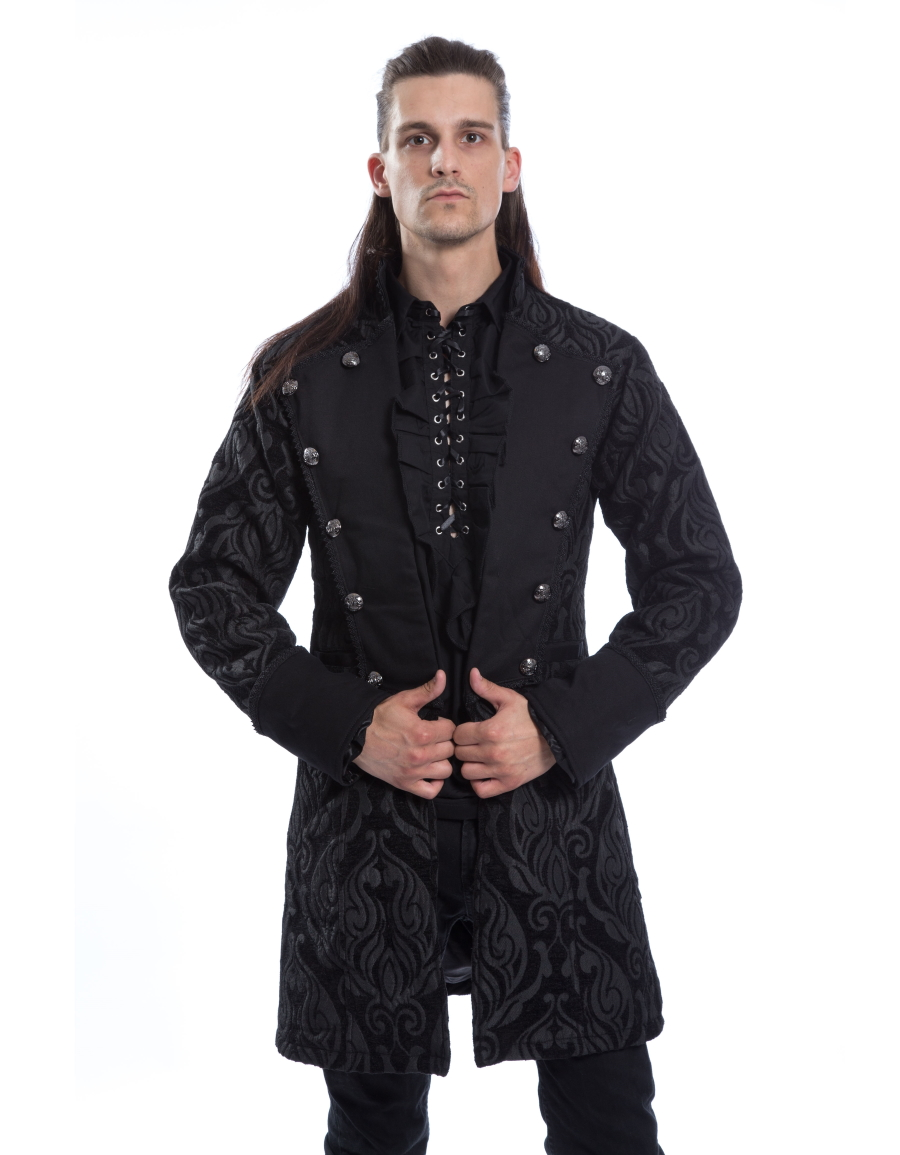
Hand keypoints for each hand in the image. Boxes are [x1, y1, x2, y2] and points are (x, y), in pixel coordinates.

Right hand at [354, 669, 454, 798]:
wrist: (355, 736)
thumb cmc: (379, 717)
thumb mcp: (404, 700)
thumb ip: (427, 690)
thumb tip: (443, 676)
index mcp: (423, 733)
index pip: (451, 730)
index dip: (445, 724)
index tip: (436, 724)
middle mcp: (421, 755)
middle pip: (450, 750)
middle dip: (444, 741)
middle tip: (433, 738)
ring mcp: (413, 772)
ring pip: (446, 770)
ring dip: (441, 761)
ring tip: (432, 753)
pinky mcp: (405, 784)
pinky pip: (431, 791)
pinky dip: (435, 783)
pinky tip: (430, 771)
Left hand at [452, 668, 555, 798]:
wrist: (557, 736)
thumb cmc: (532, 717)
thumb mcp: (510, 699)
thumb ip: (487, 688)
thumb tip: (471, 673)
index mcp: (490, 731)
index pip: (458, 735)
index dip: (461, 731)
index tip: (469, 730)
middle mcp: (493, 753)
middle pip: (460, 753)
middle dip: (464, 747)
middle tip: (474, 743)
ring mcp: (500, 770)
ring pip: (466, 772)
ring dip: (470, 764)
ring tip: (478, 757)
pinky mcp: (509, 783)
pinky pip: (481, 790)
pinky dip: (479, 783)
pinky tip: (484, 772)